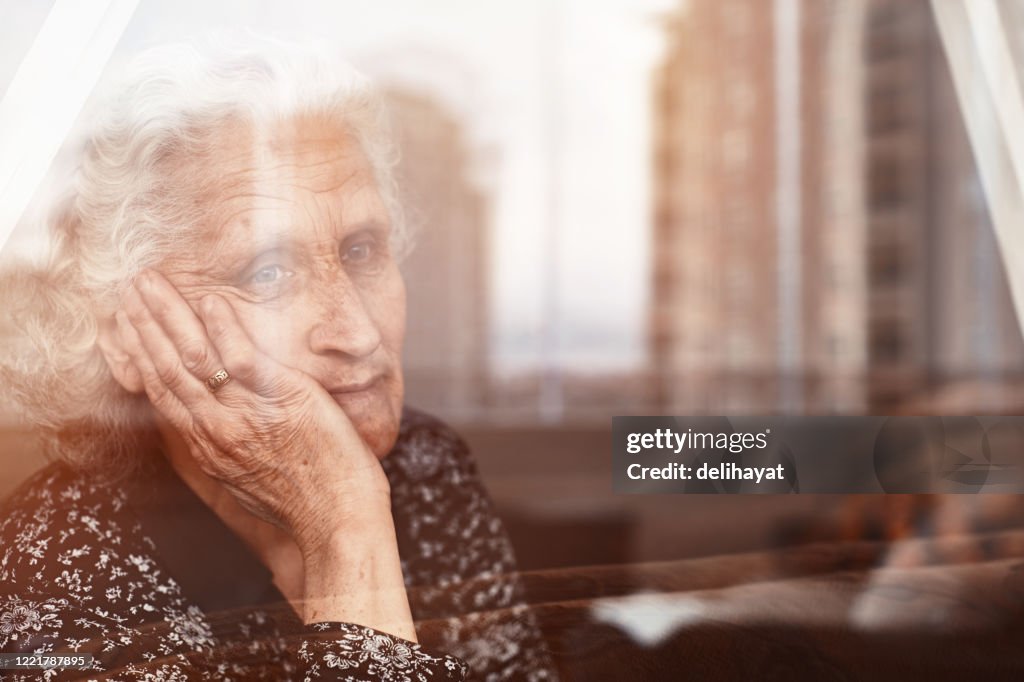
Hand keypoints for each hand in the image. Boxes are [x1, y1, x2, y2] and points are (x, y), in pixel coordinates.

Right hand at [115, 269, 390, 554]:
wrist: (336, 523)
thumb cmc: (303, 505)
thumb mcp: (246, 480)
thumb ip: (227, 448)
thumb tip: (216, 428)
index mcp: (206, 446)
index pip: (162, 392)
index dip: (141, 355)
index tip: (127, 326)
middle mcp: (215, 429)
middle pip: (168, 368)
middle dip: (145, 325)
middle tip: (130, 289)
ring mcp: (244, 415)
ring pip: (195, 358)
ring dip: (170, 316)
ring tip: (151, 283)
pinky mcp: (282, 401)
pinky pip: (244, 360)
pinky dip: (225, 329)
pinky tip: (210, 302)